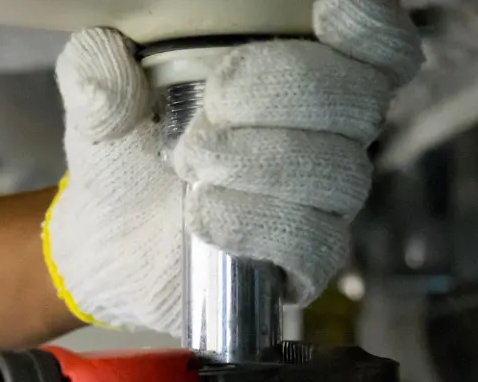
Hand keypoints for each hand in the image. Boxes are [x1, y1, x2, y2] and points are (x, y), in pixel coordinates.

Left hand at [44, 0, 423, 334]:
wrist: (107, 243)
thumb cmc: (128, 157)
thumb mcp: (100, 101)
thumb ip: (98, 68)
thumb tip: (106, 58)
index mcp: (303, 72)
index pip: (380, 47)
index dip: (372, 29)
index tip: (327, 13)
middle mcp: (329, 133)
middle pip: (361, 101)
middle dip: (284, 90)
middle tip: (213, 105)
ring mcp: (324, 201)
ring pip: (338, 173)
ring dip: (260, 162)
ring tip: (192, 163)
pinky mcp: (306, 261)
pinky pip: (315, 242)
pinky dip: (257, 225)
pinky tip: (205, 217)